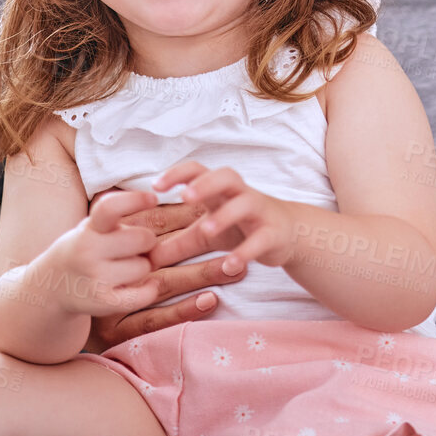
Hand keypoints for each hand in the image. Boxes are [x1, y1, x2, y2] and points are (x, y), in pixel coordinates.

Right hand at [32, 189, 160, 317]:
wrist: (52, 286)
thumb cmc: (85, 248)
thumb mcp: (93, 225)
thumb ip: (119, 216)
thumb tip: (156, 201)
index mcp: (89, 227)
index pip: (110, 208)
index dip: (135, 200)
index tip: (153, 198)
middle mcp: (88, 250)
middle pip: (142, 239)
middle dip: (146, 242)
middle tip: (134, 248)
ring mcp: (93, 277)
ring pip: (144, 266)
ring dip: (142, 267)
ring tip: (124, 269)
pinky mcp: (101, 302)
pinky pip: (142, 295)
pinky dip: (149, 290)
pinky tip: (144, 286)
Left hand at [152, 163, 298, 273]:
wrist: (289, 234)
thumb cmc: (242, 227)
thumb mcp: (207, 234)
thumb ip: (180, 243)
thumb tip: (146, 258)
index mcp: (221, 190)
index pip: (198, 170)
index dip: (178, 174)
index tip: (156, 186)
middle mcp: (240, 194)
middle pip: (225, 176)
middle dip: (206, 183)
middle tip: (185, 196)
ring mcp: (259, 212)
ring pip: (245, 204)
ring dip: (226, 215)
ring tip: (206, 230)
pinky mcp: (274, 234)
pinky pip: (261, 239)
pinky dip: (246, 252)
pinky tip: (230, 264)